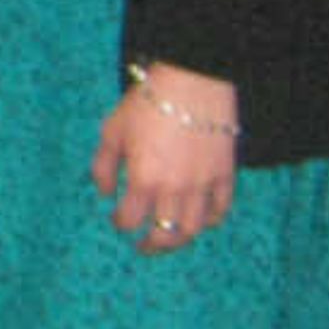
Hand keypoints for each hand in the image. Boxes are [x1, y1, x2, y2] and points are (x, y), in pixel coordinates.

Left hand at [93, 62, 238, 254]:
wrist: (192, 81)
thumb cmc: (147, 103)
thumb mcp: (112, 131)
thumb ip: (103, 166)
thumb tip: (105, 193)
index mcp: (143, 179)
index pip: (130, 219)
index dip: (120, 223)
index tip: (118, 220)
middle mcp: (174, 189)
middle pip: (164, 234)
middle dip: (151, 245)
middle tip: (144, 246)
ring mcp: (203, 184)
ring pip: (193, 229)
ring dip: (179, 239)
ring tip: (170, 239)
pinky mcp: (225, 174)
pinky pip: (220, 209)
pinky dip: (210, 220)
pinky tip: (201, 221)